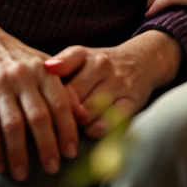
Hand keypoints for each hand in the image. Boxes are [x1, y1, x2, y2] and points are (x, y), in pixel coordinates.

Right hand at [0, 8, 86, 180]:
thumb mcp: (42, 65)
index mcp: (38, 71)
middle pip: (30, 119)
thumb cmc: (17, 60)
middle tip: (50, 169)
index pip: (57, 104)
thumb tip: (84, 118)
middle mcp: (14, 79)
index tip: (71, 153)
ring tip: (16, 172)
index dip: (66, 130)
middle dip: (42, 148)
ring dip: (8, 154)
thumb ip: (62, 89)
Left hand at [44, 31, 181, 138]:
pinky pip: (109, 123)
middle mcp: (103, 66)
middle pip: (72, 100)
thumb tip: (46, 67)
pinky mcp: (133, 102)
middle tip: (58, 122)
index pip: (60, 81)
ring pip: (89, 114)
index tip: (45, 111)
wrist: (142, 61)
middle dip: (63, 115)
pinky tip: (93, 127)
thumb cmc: (101, 65)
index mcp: (85, 55)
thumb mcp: (80, 56)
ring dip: (79, 124)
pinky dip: (97, 130)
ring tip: (76, 124)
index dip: (50, 101)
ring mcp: (119, 84)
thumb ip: (62, 63)